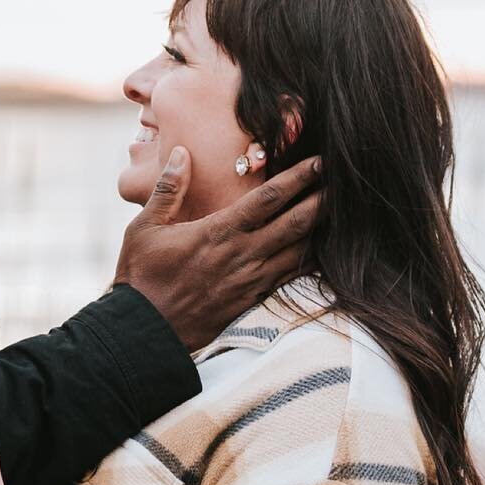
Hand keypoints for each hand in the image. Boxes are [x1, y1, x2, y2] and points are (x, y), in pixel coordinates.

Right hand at [113, 148, 323, 351]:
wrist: (144, 331)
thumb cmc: (141, 277)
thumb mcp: (145, 227)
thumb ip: (168, 189)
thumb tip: (181, 153)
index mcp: (218, 232)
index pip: (268, 199)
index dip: (297, 178)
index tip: (318, 162)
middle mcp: (241, 256)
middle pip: (295, 224)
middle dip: (321, 201)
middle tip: (343, 184)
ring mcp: (250, 281)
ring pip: (298, 252)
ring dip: (318, 232)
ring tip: (337, 214)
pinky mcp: (250, 301)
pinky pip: (287, 279)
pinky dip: (306, 263)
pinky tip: (317, 253)